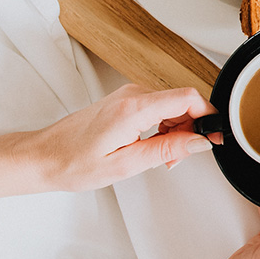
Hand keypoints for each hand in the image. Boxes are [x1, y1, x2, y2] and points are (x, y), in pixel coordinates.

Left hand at [28, 84, 217, 191]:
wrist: (44, 156)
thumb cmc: (74, 162)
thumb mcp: (126, 164)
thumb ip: (168, 150)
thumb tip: (200, 141)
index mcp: (134, 107)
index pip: (187, 97)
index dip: (208, 116)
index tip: (215, 136)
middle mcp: (132, 94)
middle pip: (183, 101)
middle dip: (191, 130)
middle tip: (179, 159)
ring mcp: (128, 95)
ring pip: (173, 106)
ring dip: (178, 131)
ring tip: (162, 158)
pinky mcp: (126, 101)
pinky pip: (159, 108)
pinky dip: (164, 128)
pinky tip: (153, 147)